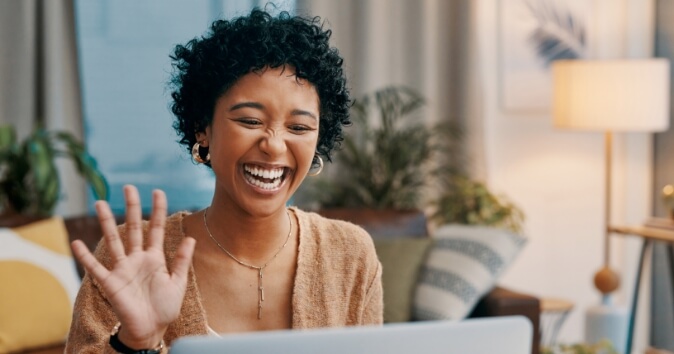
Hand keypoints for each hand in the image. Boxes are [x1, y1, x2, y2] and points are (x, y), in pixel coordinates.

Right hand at [71, 185, 195, 348]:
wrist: (151, 329)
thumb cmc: (165, 307)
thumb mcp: (178, 282)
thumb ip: (182, 260)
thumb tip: (190, 237)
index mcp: (155, 258)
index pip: (155, 229)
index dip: (157, 210)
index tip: (157, 191)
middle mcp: (137, 259)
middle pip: (133, 228)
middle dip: (131, 208)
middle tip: (128, 187)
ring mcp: (122, 269)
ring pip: (113, 241)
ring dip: (105, 223)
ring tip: (99, 203)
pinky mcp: (110, 283)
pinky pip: (96, 268)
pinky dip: (85, 257)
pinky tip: (76, 243)